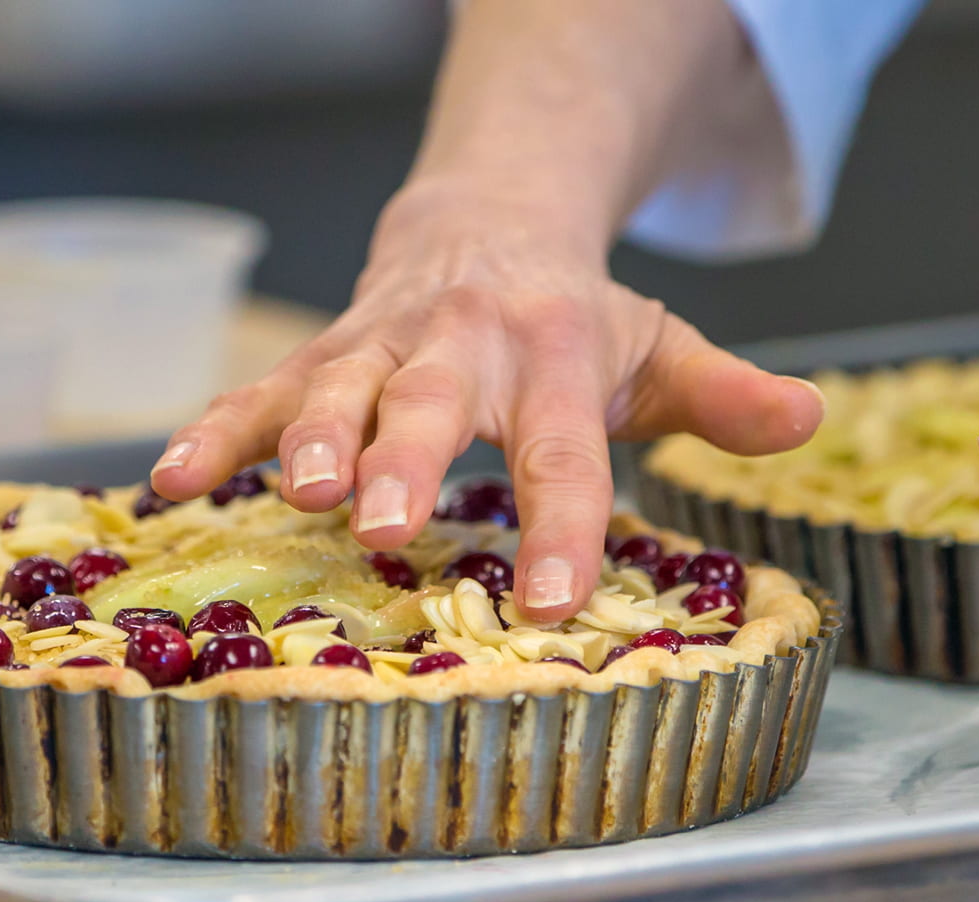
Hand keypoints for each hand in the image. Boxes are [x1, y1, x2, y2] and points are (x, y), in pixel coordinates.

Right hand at [147, 182, 822, 617]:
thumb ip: (724, 395)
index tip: (553, 603)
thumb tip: (811, 421)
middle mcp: (464, 345)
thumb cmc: (575, 319)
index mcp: (558, 355)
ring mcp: (383, 345)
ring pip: (338, 387)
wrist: (487, 221)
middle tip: (389, 523)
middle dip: (409, 459)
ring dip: (307, 436)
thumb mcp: (658, 348)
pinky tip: (168, 482)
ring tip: (286, 492)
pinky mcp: (322, 352)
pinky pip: (259, 389)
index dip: (561, 526)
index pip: (566, 451)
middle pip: (435, 402)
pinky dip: (213, 430)